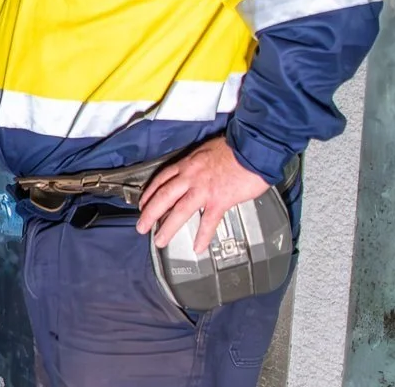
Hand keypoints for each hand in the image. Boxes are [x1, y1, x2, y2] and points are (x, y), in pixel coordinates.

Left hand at [136, 136, 270, 250]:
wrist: (253, 148)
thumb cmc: (234, 148)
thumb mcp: (207, 150)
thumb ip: (197, 164)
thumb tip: (195, 173)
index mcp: (187, 164)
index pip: (162, 179)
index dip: (150, 193)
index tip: (143, 204)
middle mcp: (191, 176)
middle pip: (164, 196)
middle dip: (150, 213)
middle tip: (141, 227)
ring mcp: (204, 189)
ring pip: (180, 210)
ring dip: (167, 227)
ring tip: (160, 240)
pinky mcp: (220, 199)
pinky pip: (208, 221)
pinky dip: (203, 236)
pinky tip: (198, 247)